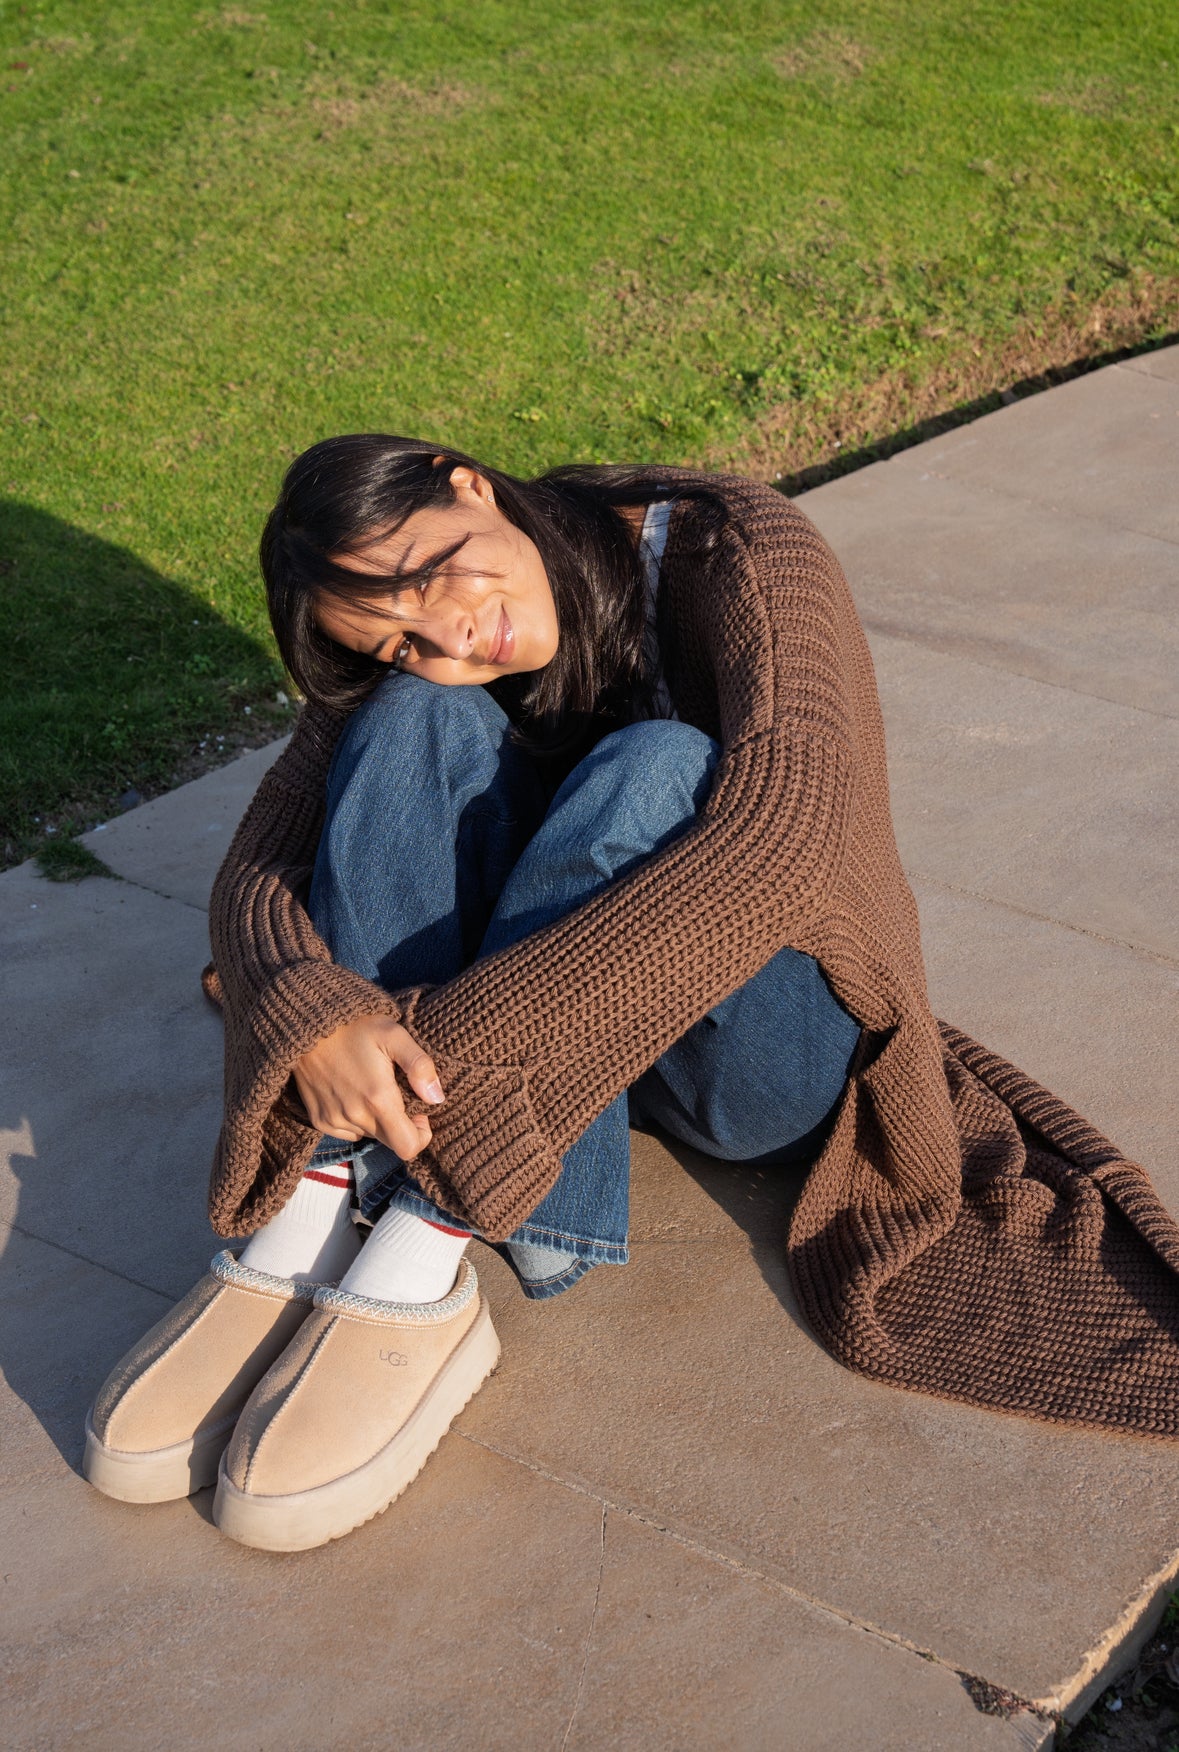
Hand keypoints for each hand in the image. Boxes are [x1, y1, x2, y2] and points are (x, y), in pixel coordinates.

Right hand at [291, 1016, 444, 1159]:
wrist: (306, 1025)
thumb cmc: (355, 1026)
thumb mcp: (394, 1035)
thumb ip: (420, 1066)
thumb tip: (436, 1098)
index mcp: (378, 1099)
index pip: (408, 1147)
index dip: (420, 1135)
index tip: (419, 1112)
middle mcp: (355, 1116)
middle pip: (390, 1142)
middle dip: (400, 1124)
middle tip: (396, 1093)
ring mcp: (334, 1120)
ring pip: (369, 1135)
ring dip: (377, 1120)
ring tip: (371, 1087)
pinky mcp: (319, 1120)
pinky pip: (348, 1132)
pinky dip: (356, 1120)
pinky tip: (352, 1092)